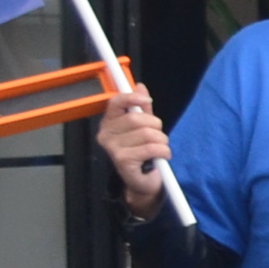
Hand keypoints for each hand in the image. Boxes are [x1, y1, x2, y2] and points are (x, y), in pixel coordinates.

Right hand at [100, 85, 171, 216]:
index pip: (115, 102)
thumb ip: (142, 108)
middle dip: (156, 126)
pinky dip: (163, 152)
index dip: (132, 98)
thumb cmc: (143, 151)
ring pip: (148, 134)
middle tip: (158, 136)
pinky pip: (151, 148)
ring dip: (162, 141)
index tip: (146, 101)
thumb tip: (140, 86)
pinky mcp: (122, 161)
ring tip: (159, 148)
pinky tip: (161, 157)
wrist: (143, 181)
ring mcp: (112, 148)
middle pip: (137, 118)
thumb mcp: (144, 127)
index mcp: (109, 122)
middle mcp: (106, 134)